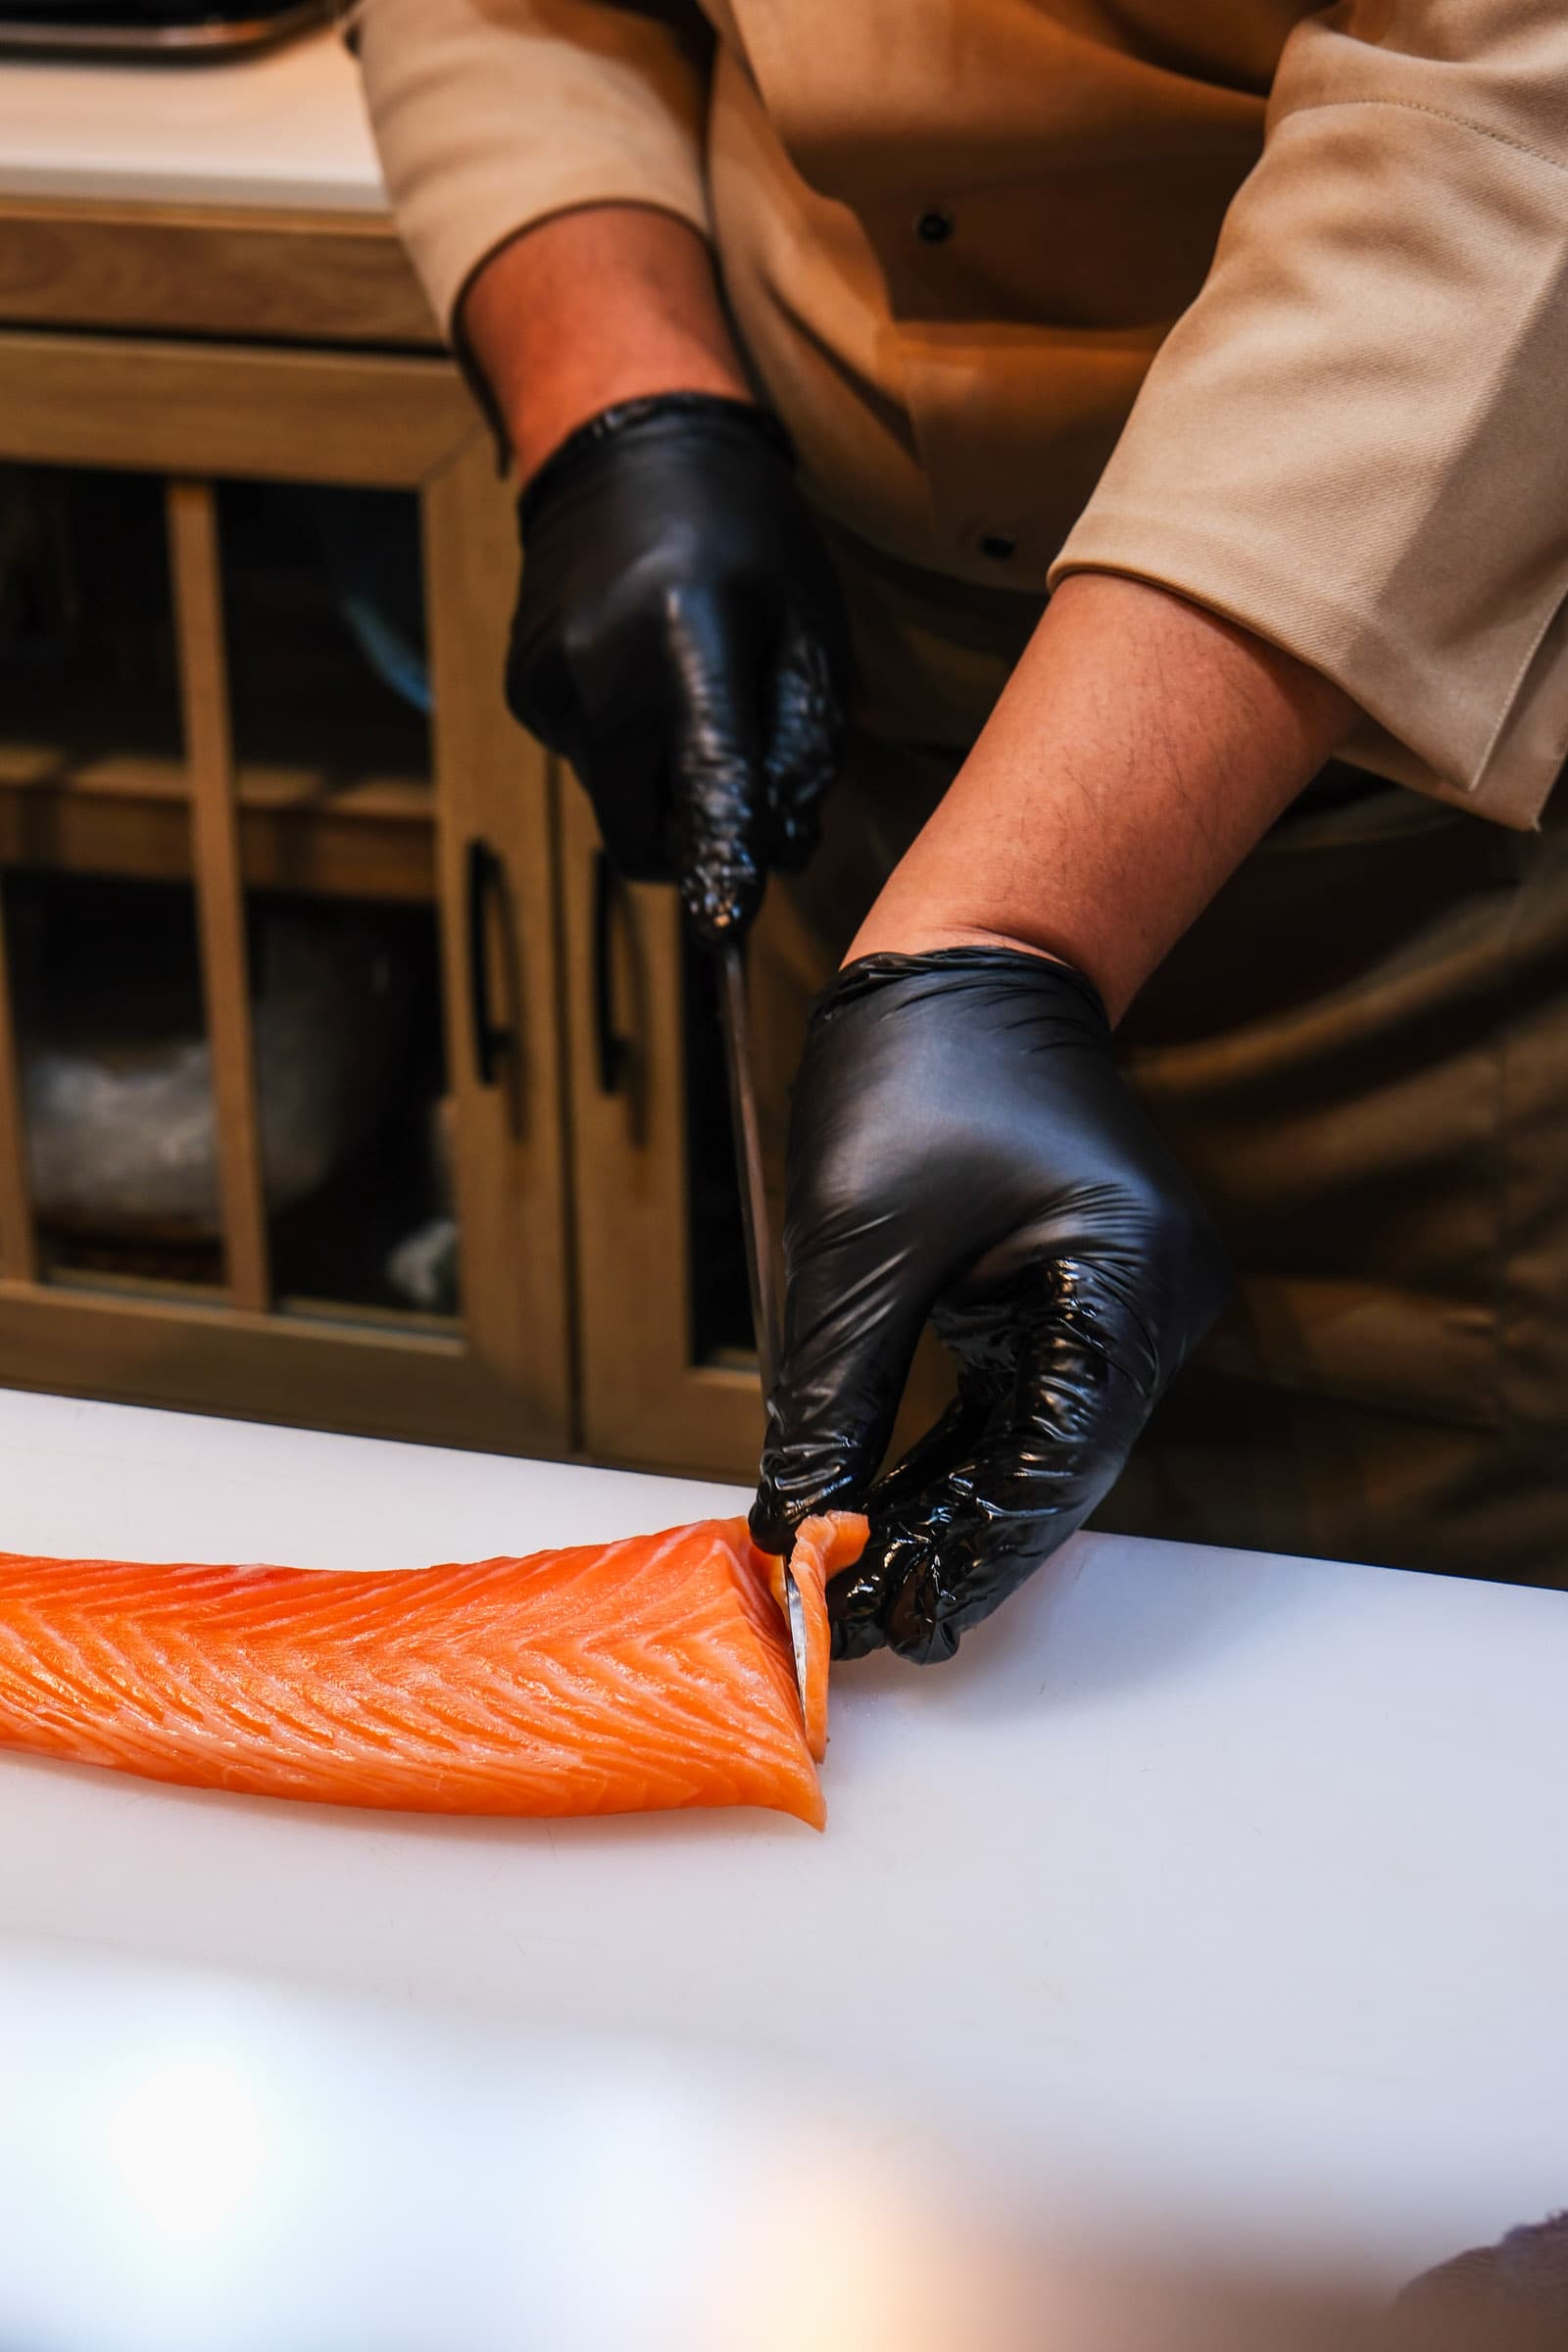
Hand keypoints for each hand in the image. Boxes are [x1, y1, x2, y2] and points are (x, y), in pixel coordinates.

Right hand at [506, 393, 850, 942]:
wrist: (623, 444)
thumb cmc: (743, 533)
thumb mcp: (808, 623)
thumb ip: (805, 744)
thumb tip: (783, 853)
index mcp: (687, 642)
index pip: (706, 784)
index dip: (718, 864)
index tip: (724, 929)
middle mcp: (602, 669)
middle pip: (642, 830)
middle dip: (689, 843)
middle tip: (734, 803)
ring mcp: (551, 683)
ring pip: (616, 801)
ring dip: (659, 783)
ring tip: (686, 689)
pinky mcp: (526, 690)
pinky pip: (589, 760)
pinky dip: (626, 744)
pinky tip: (640, 672)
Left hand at [749, 948, 1230, 1662]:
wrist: (965, 962)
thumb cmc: (916, 1068)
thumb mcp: (856, 1244)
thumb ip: (832, 1398)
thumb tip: (797, 1524)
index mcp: (1130, 1279)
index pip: (1057, 1466)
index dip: (971, 1554)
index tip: (891, 1619)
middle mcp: (1152, 1303)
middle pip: (1057, 1471)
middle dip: (960, 1547)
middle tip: (870, 1625)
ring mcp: (1123, 1302)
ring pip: (1037, 1448)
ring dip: (953, 1512)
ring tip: (870, 1588)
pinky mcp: (1079, 1297)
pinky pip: (1022, 1403)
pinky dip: (959, 1458)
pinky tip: (896, 1515)